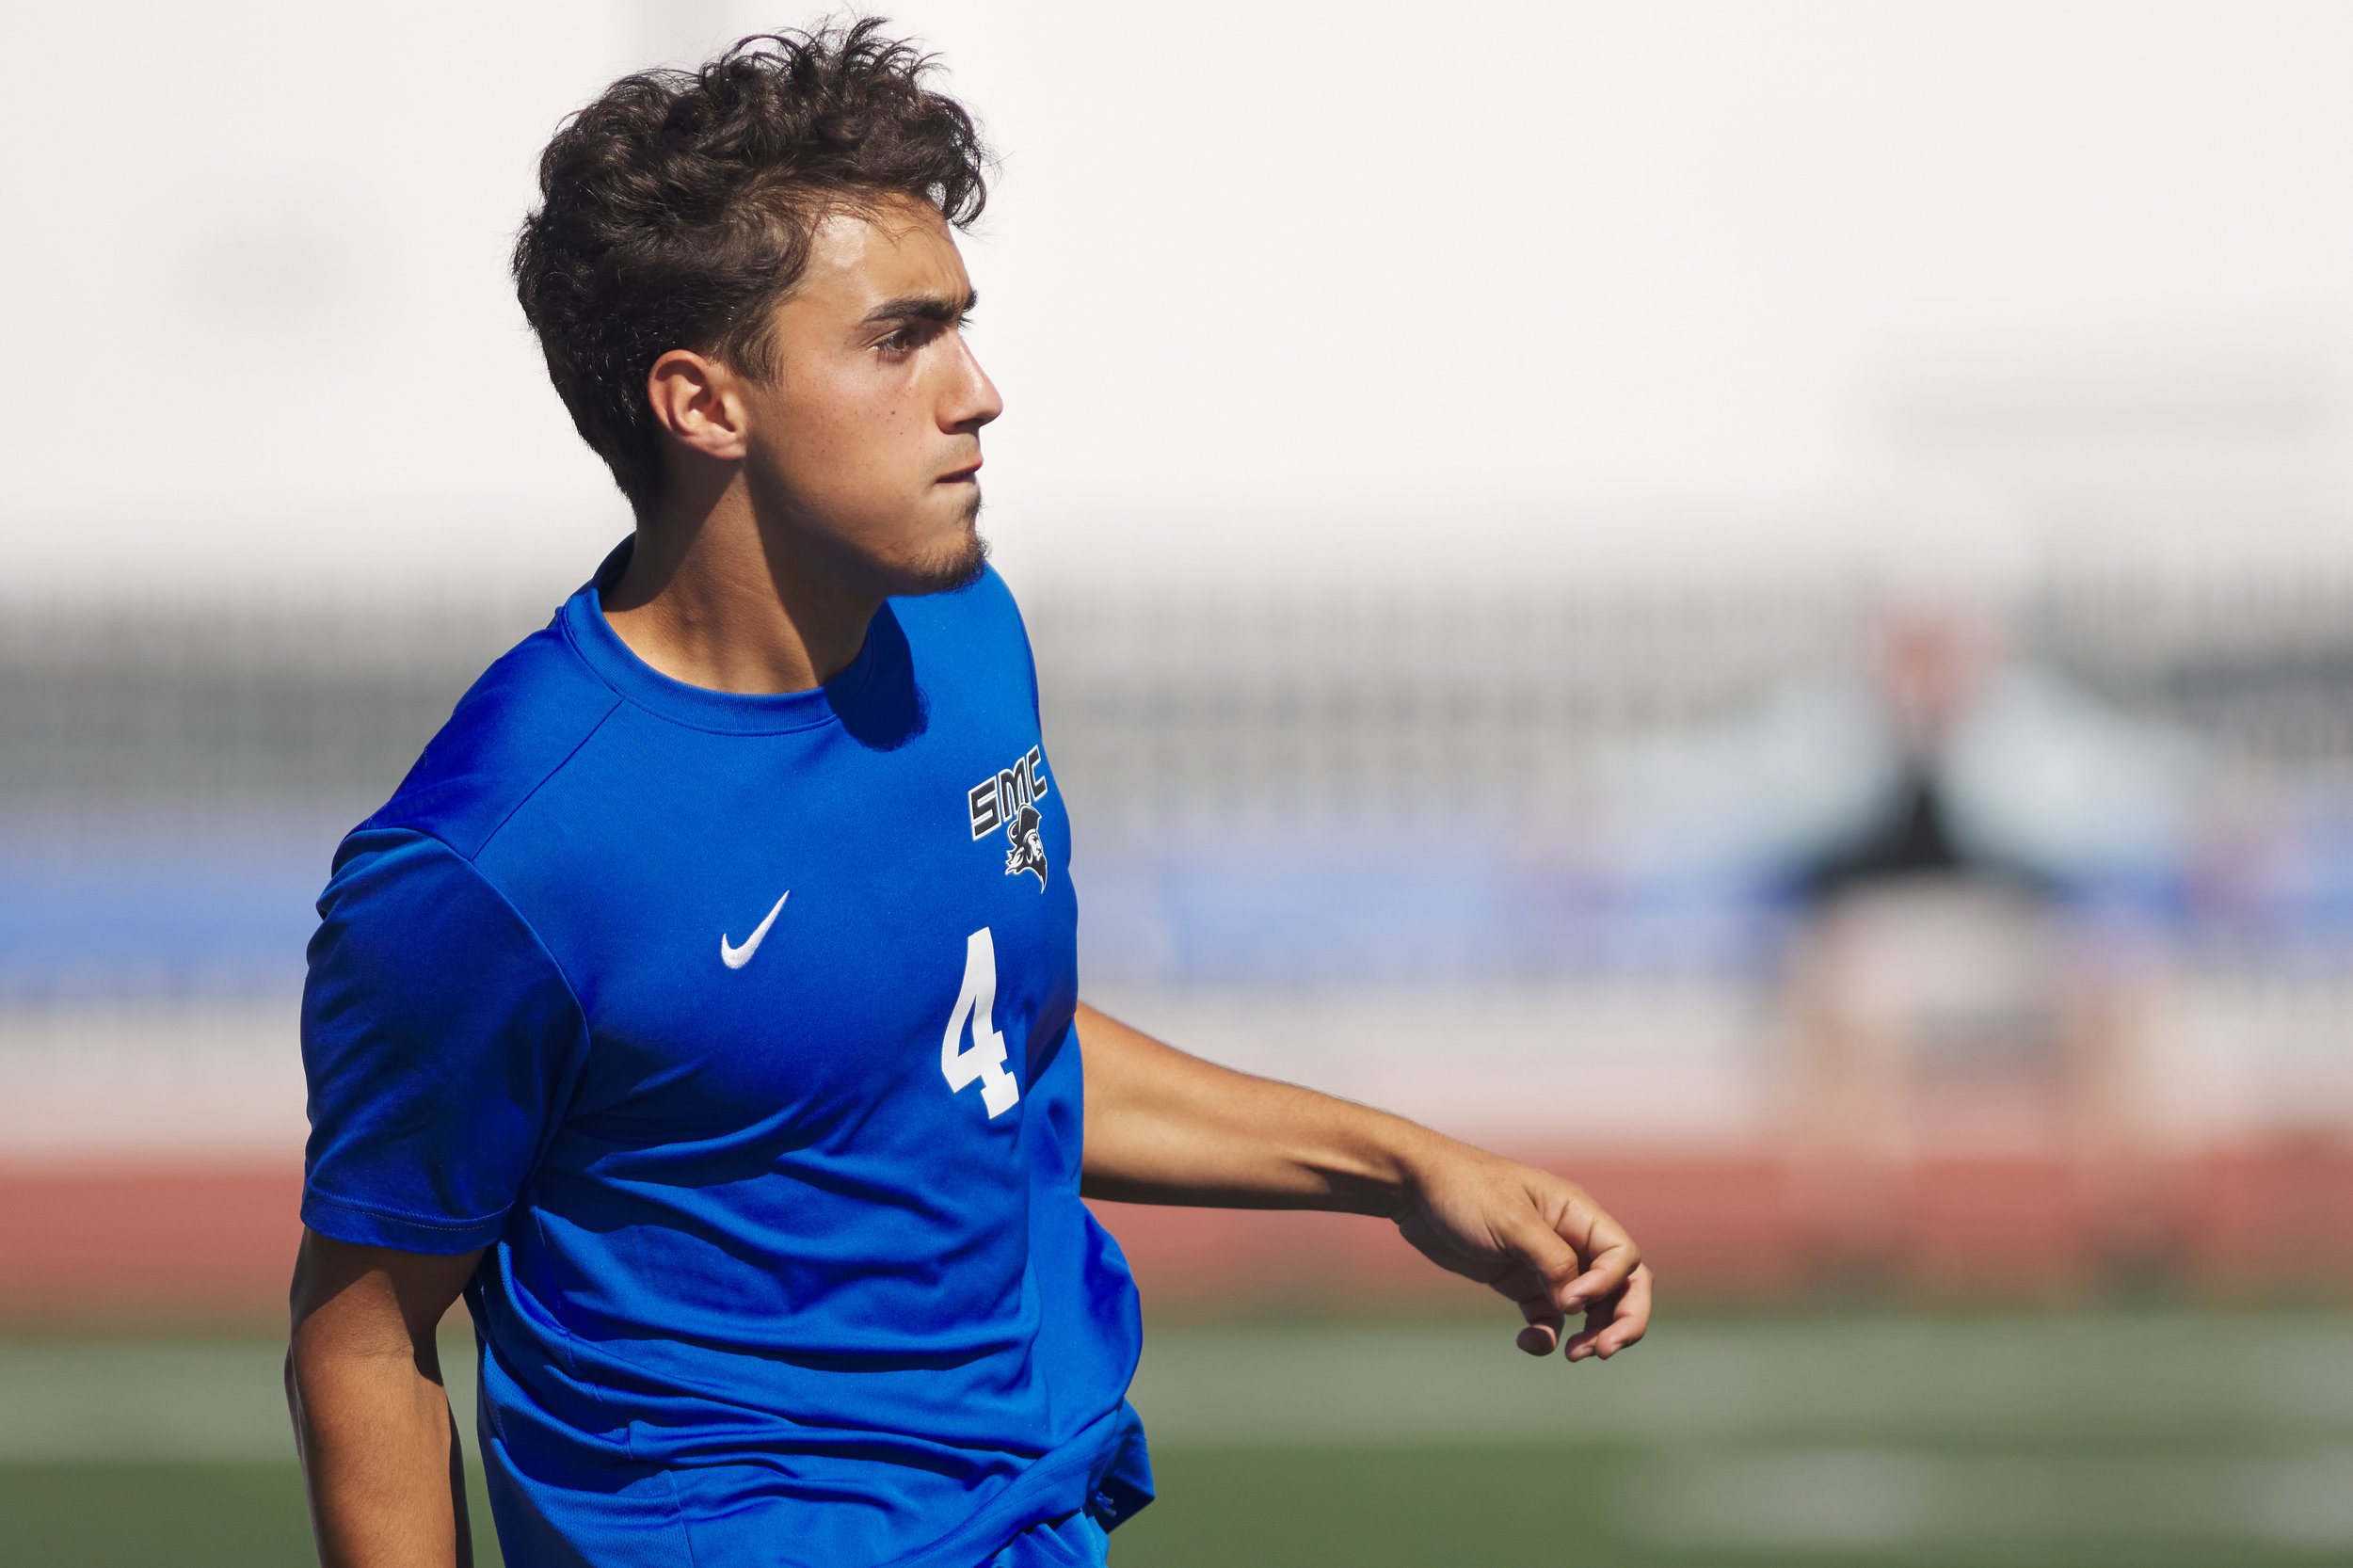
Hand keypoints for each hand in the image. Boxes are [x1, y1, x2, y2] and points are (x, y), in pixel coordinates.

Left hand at [1391, 1144, 1652, 1361]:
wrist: (1414, 1191)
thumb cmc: (1465, 1191)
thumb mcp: (1511, 1221)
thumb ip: (1551, 1260)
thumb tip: (1576, 1304)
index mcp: (1578, 1215)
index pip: (1623, 1256)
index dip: (1610, 1285)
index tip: (1572, 1302)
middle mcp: (1571, 1239)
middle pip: (1621, 1285)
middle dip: (1623, 1319)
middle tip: (1604, 1351)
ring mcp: (1547, 1263)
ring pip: (1590, 1308)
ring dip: (1590, 1334)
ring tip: (1573, 1355)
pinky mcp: (1521, 1282)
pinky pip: (1549, 1318)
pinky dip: (1547, 1336)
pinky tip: (1528, 1341)